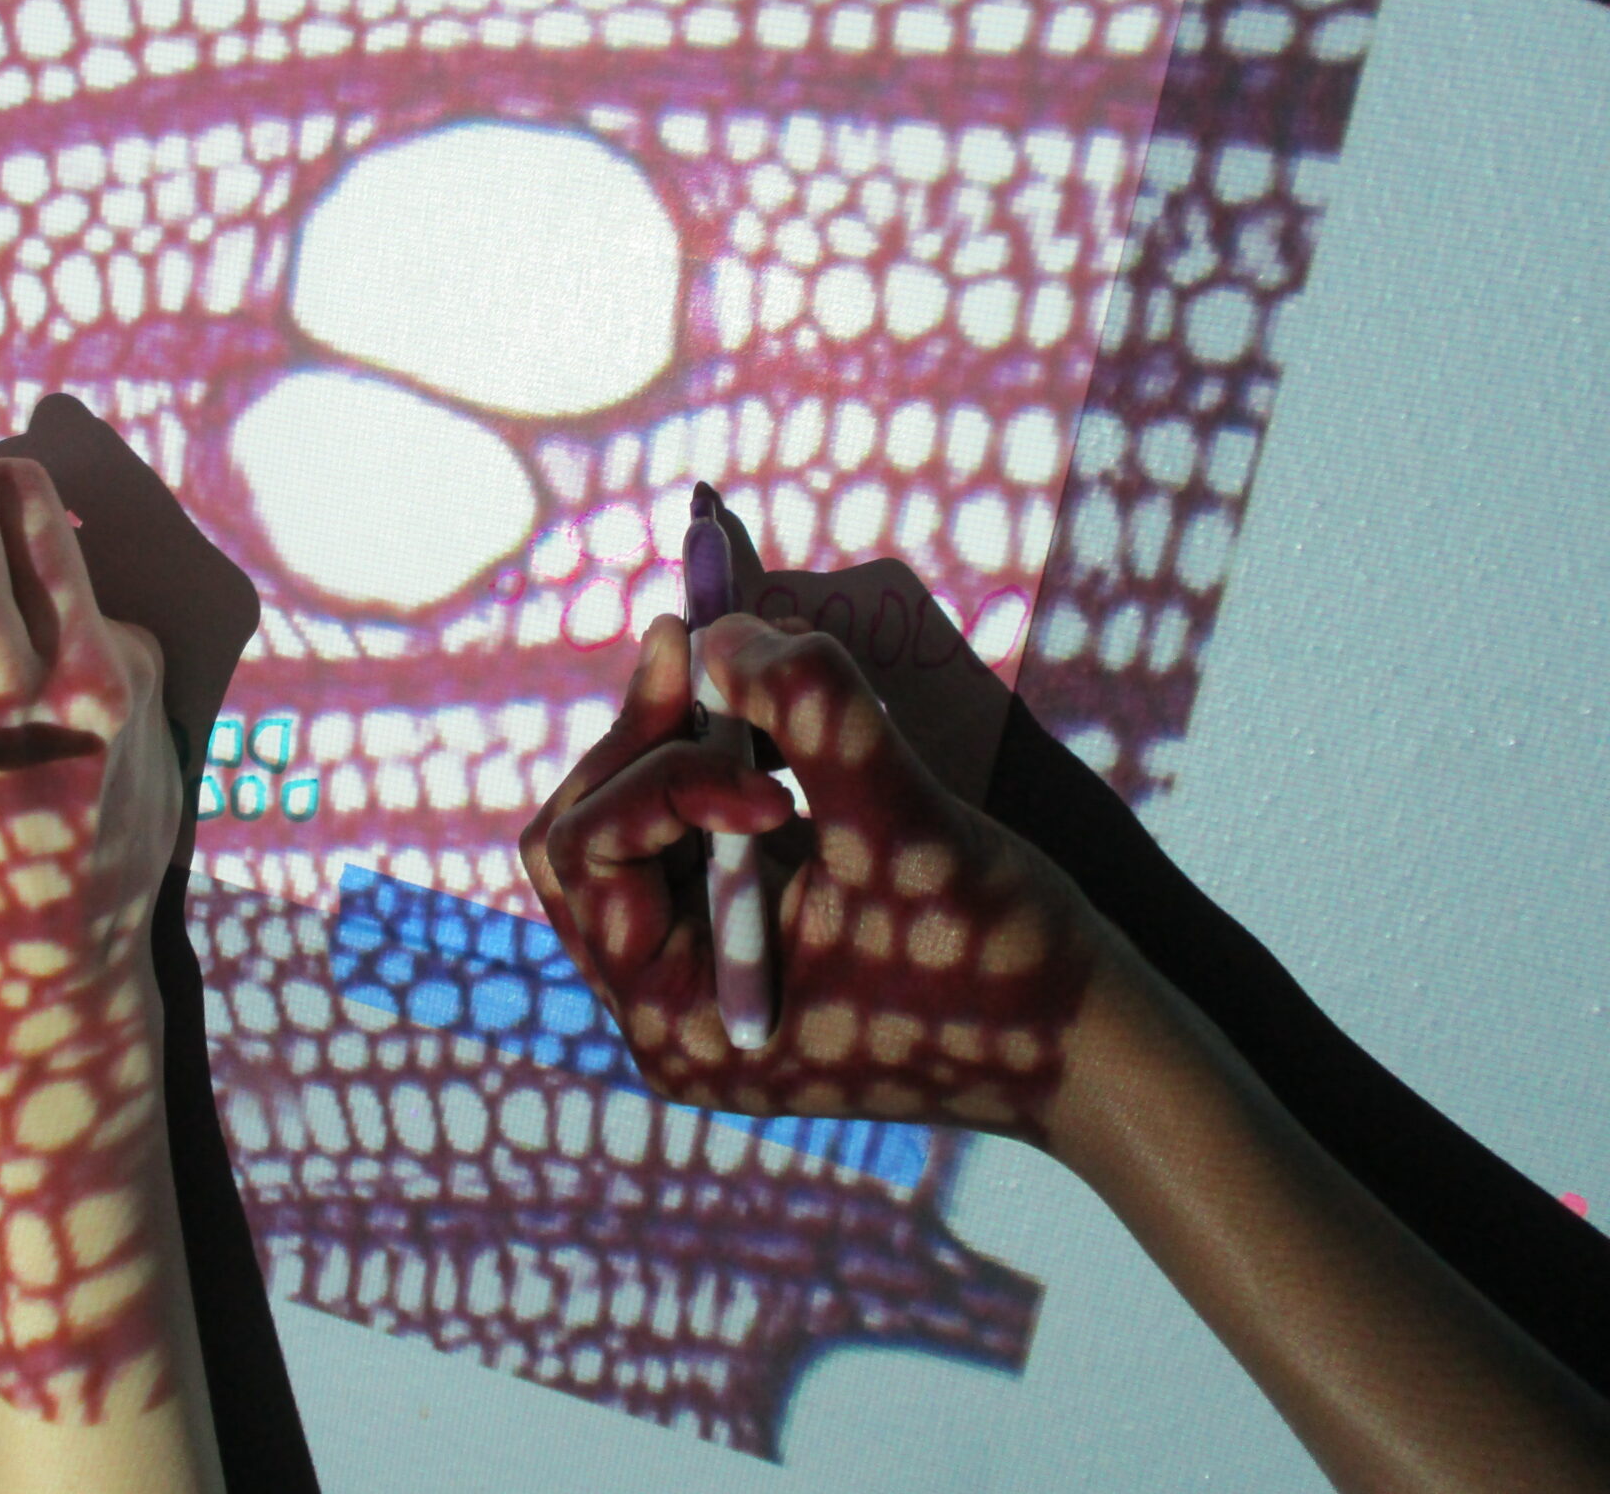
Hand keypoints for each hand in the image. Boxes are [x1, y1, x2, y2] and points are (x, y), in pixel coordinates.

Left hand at [520, 613, 1102, 1140]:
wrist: (1089, 1044)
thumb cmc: (1002, 961)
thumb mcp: (905, 829)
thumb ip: (812, 719)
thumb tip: (718, 628)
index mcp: (675, 1020)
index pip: (589, 856)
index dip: (660, 778)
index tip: (768, 774)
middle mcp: (667, 1008)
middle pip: (584, 837)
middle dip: (642, 739)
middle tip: (692, 641)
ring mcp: (704, 973)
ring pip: (631, 826)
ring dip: (675, 741)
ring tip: (727, 656)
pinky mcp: (750, 937)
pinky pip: (691, 835)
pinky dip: (716, 766)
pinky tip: (765, 713)